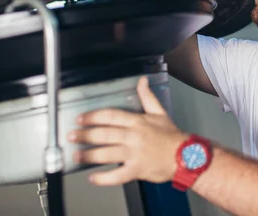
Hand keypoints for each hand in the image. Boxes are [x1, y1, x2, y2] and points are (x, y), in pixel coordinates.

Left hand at [68, 76, 188, 185]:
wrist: (185, 156)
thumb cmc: (171, 136)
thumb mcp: (160, 112)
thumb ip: (147, 96)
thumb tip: (142, 80)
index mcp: (137, 121)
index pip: (110, 116)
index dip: (93, 116)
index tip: (80, 119)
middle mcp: (133, 136)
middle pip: (104, 134)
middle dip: (85, 135)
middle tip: (72, 136)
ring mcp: (134, 154)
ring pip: (106, 154)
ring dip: (89, 155)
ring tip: (76, 155)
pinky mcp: (136, 170)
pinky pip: (117, 175)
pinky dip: (103, 178)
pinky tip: (93, 177)